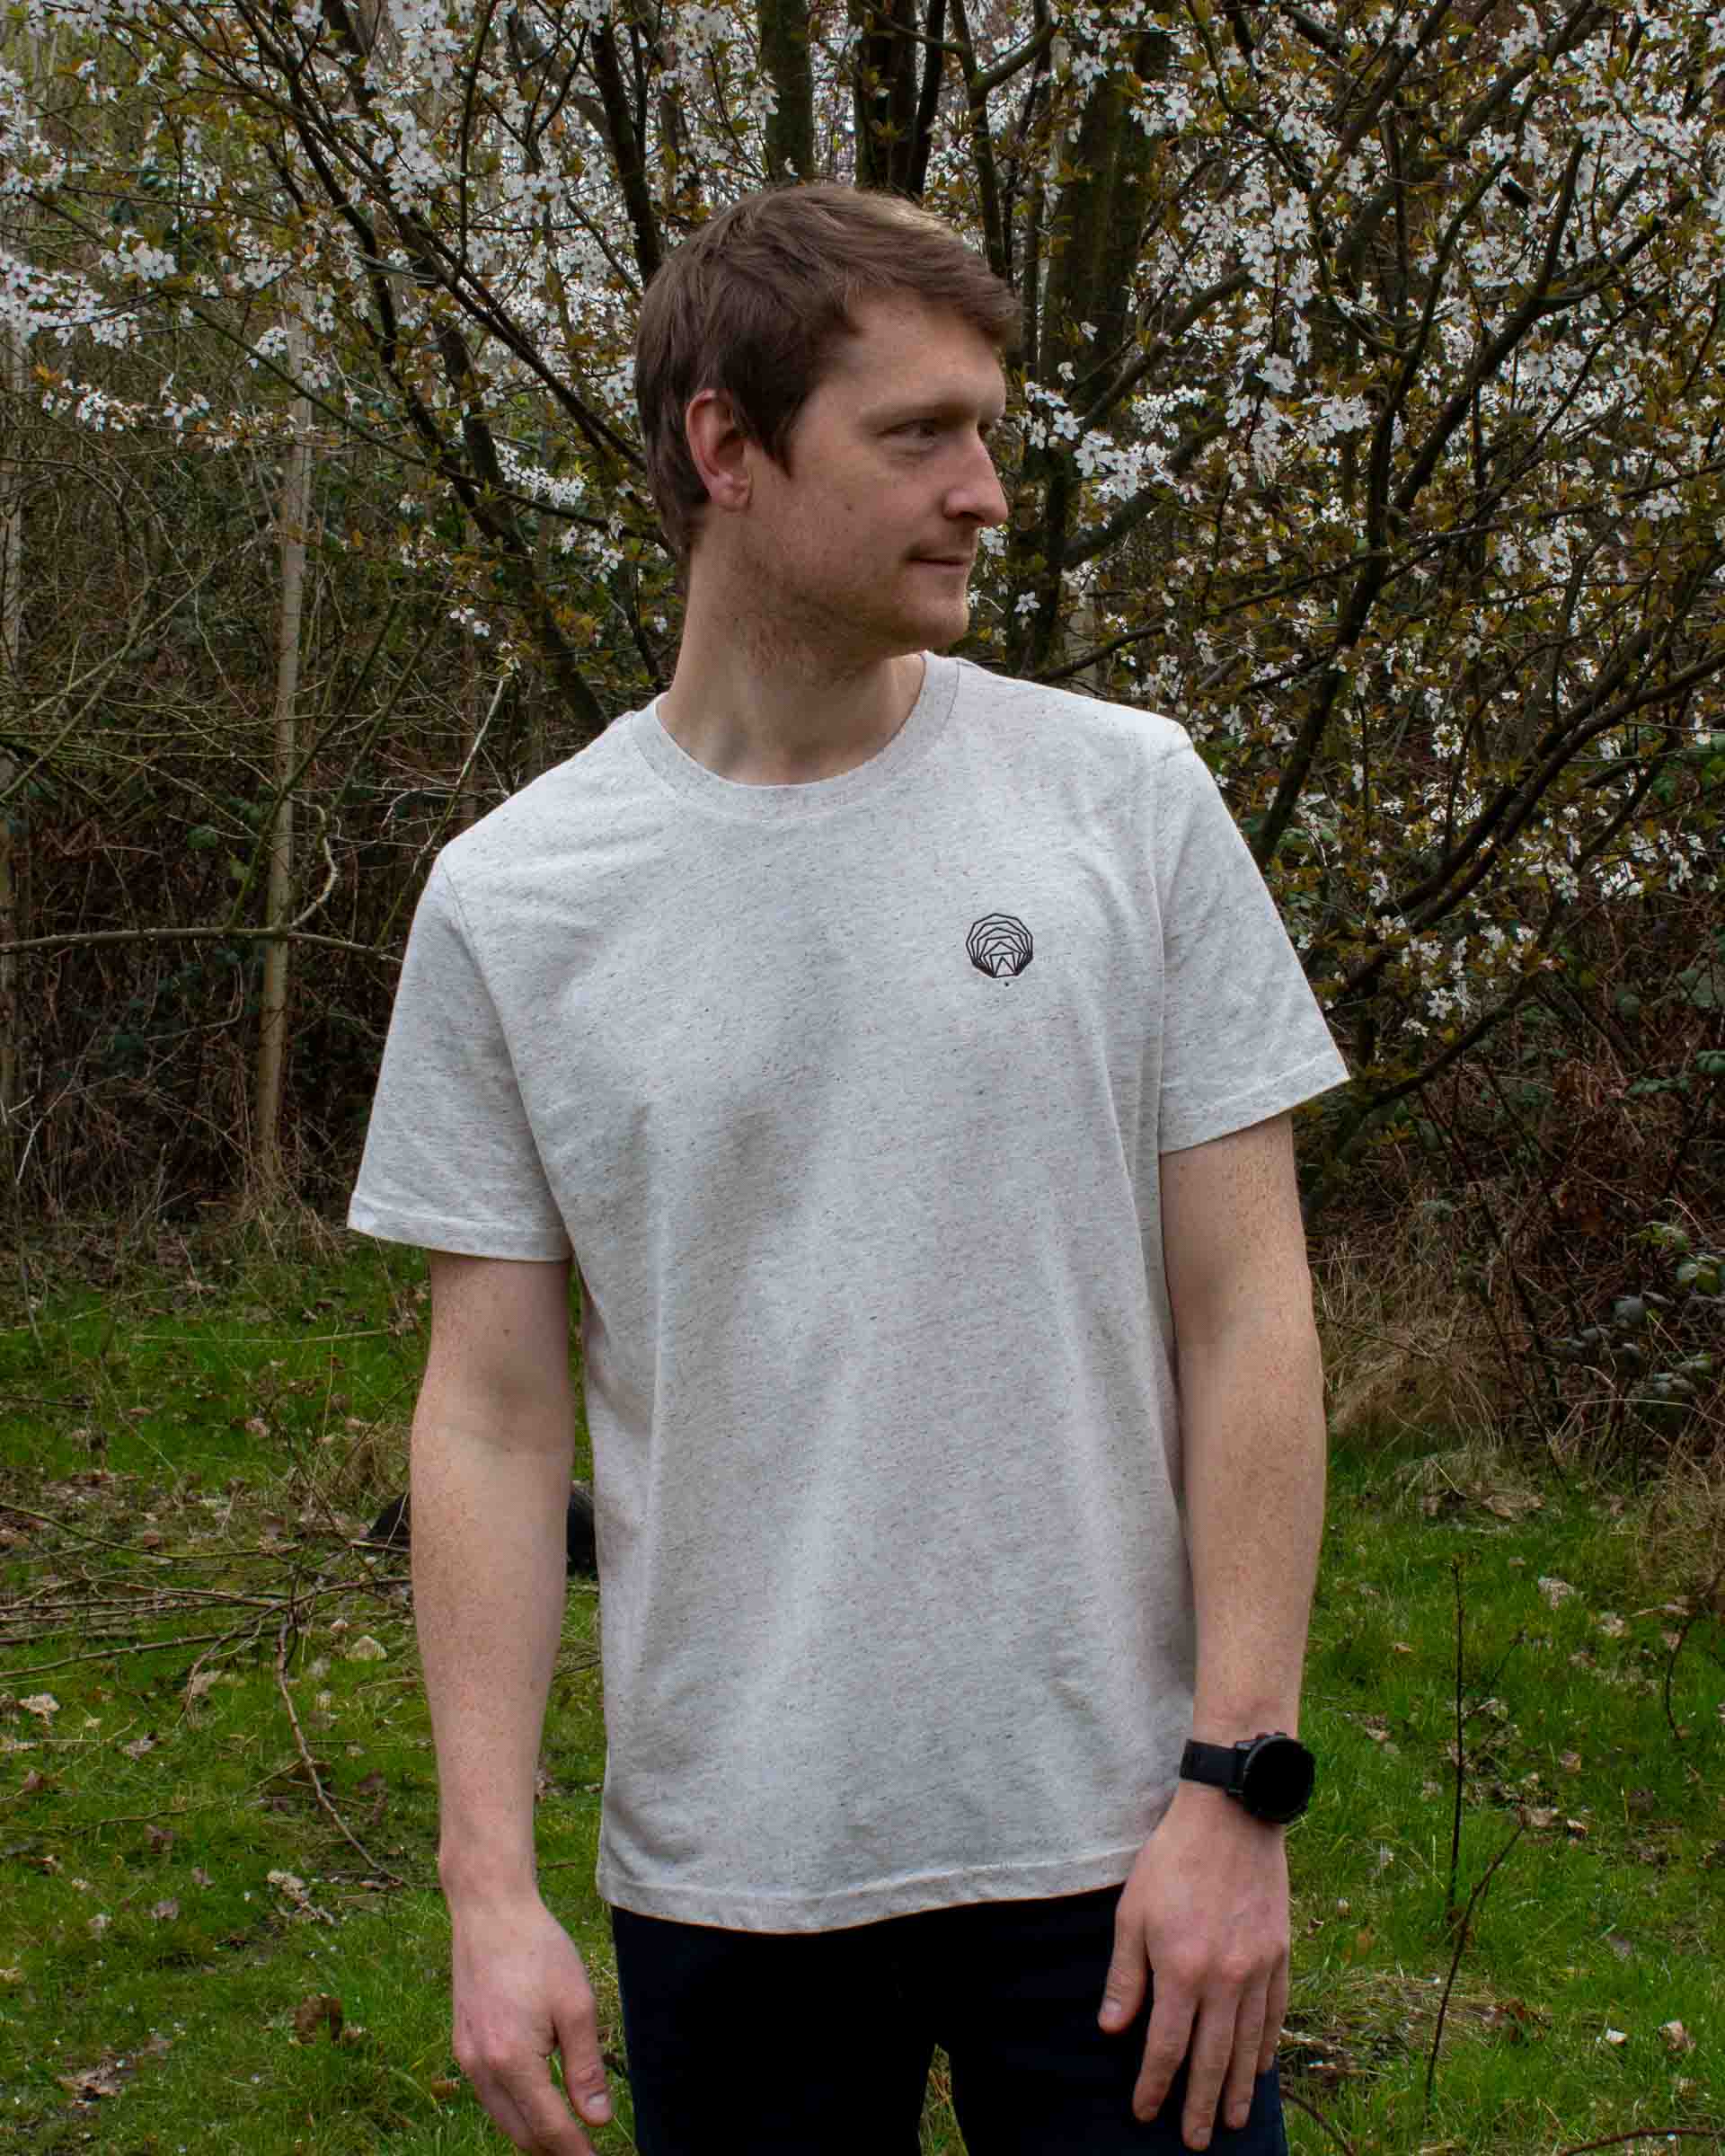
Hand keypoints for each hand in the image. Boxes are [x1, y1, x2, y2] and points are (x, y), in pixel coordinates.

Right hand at [447, 1890, 613, 2152]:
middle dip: (554, 2148)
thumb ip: (585, 2067)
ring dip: (534, 2131)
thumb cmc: (538, 1950)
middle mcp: (482, 2068)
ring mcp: (467, 2058)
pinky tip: (538, 2100)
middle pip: (521, 2133)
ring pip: (503, 2118)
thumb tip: (596, 2120)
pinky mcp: (463, 2045)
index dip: (575, 2151)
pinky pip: (490, 2095)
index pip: (549, 2127)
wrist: (490, 1912)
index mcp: (511, 2060)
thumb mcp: (576, 2005)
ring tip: (568, 2133)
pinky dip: (516, 2108)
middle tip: (586, 2151)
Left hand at [1097, 1784, 1288, 2150]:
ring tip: (1231, 2121)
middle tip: (1196, 2142)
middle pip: (1212, 2059)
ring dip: (1238, 2089)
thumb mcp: (1132, 1912)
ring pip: (1248, 2045)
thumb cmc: (1172, 1861)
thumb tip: (1113, 2030)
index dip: (1155, 2084)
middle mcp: (1225, 1979)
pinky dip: (1267, 2046)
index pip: (1168, 2047)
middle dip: (1201, 2106)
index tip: (1145, 2111)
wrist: (1230, 1818)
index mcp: (1182, 1970)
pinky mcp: (1280, 1954)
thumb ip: (1126, 1975)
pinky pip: (1275, 2014)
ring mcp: (1258, 1969)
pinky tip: (1260, 2068)